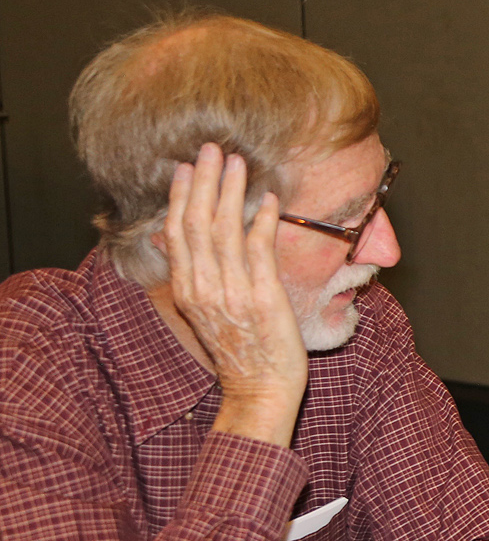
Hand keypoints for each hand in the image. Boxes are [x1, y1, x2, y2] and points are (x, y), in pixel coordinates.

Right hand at [162, 144, 307, 445]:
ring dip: (231, 192)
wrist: (259, 391)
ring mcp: (232, 292)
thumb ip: (190, 276)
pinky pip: (260, 250)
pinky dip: (263, 222)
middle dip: (204, 182)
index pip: (178, 232)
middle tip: (210, 149)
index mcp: (188, 289)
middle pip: (197, 222)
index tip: (186, 168)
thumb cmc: (239, 353)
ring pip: (225, 230)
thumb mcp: (202, 313)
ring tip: (236, 162)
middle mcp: (204, 287)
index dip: (182, 196)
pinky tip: (269, 200)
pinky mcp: (262, 297)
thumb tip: (167, 241)